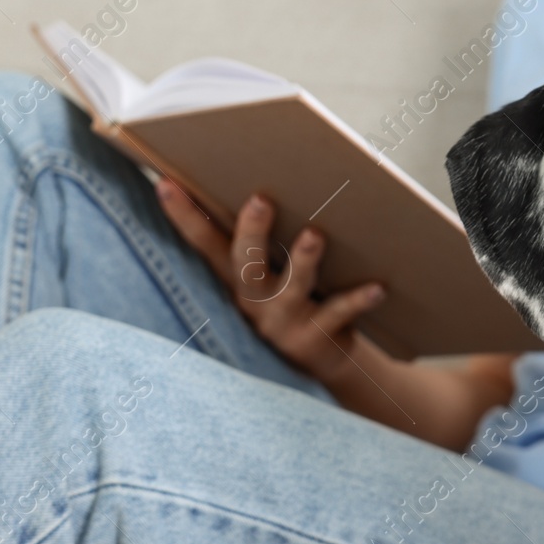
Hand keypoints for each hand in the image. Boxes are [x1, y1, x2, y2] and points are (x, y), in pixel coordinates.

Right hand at [154, 179, 384, 383]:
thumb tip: (261, 179)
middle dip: (252, 232)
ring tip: (314, 235)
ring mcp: (285, 321)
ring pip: (293, 287)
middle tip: (261, 200)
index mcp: (237, 280)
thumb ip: (260, 239)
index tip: (164, 182)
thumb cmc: (293, 300)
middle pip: (246, 264)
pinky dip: (360, 299)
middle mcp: (255, 301)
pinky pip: (340, 313)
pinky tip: (378, 286)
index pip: (203, 244)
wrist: (321, 364)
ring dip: (303, 260)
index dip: (183, 215)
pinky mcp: (319, 336)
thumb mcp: (268, 276)